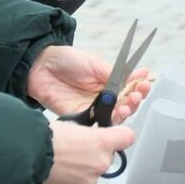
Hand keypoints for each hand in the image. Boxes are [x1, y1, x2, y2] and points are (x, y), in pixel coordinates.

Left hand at [27, 44, 150, 123]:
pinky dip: (109, 122)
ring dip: (126, 112)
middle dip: (136, 100)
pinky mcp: (82, 116)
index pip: (129, 87)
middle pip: (126, 103)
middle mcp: (103, 95)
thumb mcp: (94, 63)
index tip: (145, 83)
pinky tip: (115, 116)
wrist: (40, 67)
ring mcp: (93, 107)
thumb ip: (114, 74)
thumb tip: (138, 74)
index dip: (139, 87)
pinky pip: (99, 123)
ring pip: (115, 115)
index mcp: (108, 81)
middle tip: (137, 95)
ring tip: (128, 106)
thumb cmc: (66, 60)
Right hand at [42, 121, 135, 183]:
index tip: (115, 135)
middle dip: (97, 152)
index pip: (128, 137)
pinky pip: (83, 182)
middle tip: (78, 146)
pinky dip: (75, 177)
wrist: (27, 157)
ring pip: (95, 170)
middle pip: (109, 156)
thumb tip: (92, 134)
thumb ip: (90, 133)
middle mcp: (101, 162)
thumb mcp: (73, 125)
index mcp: (103, 142)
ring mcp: (90, 179)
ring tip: (65, 159)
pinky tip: (61, 169)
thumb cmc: (46, 139)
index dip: (120, 136)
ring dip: (85, 166)